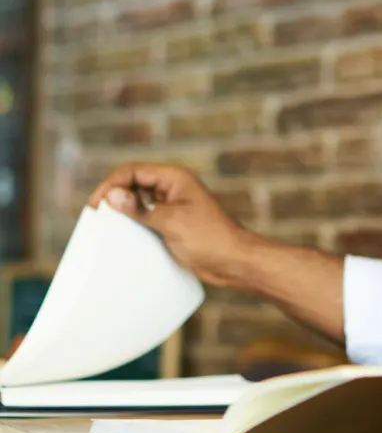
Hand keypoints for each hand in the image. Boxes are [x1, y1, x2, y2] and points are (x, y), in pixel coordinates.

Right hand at [89, 163, 258, 287]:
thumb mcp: (171, 222)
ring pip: (139, 200)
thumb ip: (141, 209)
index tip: (96, 205)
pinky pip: (147, 217)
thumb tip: (112, 195)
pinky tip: (123, 237)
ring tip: (105, 227)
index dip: (111, 184)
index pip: (133, 171)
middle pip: (134, 183)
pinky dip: (134, 223)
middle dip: (114, 196)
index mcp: (174, 178)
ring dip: (123, 210)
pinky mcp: (173, 222)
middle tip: (96, 217)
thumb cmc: (209, 238)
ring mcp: (173, 205)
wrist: (234, 261)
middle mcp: (172, 187)